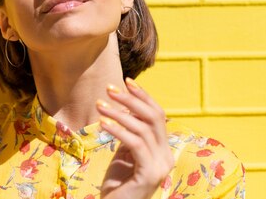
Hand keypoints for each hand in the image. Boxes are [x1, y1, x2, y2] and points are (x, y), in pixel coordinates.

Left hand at [97, 78, 173, 198]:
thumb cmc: (118, 184)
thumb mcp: (125, 153)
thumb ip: (131, 133)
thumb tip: (126, 107)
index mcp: (163, 150)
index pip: (158, 115)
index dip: (144, 96)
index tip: (126, 81)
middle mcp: (166, 156)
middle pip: (153, 117)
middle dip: (131, 100)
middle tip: (110, 89)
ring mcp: (160, 166)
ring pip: (142, 129)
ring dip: (118, 113)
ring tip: (99, 105)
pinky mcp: (150, 174)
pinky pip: (134, 144)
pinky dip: (118, 130)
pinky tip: (103, 124)